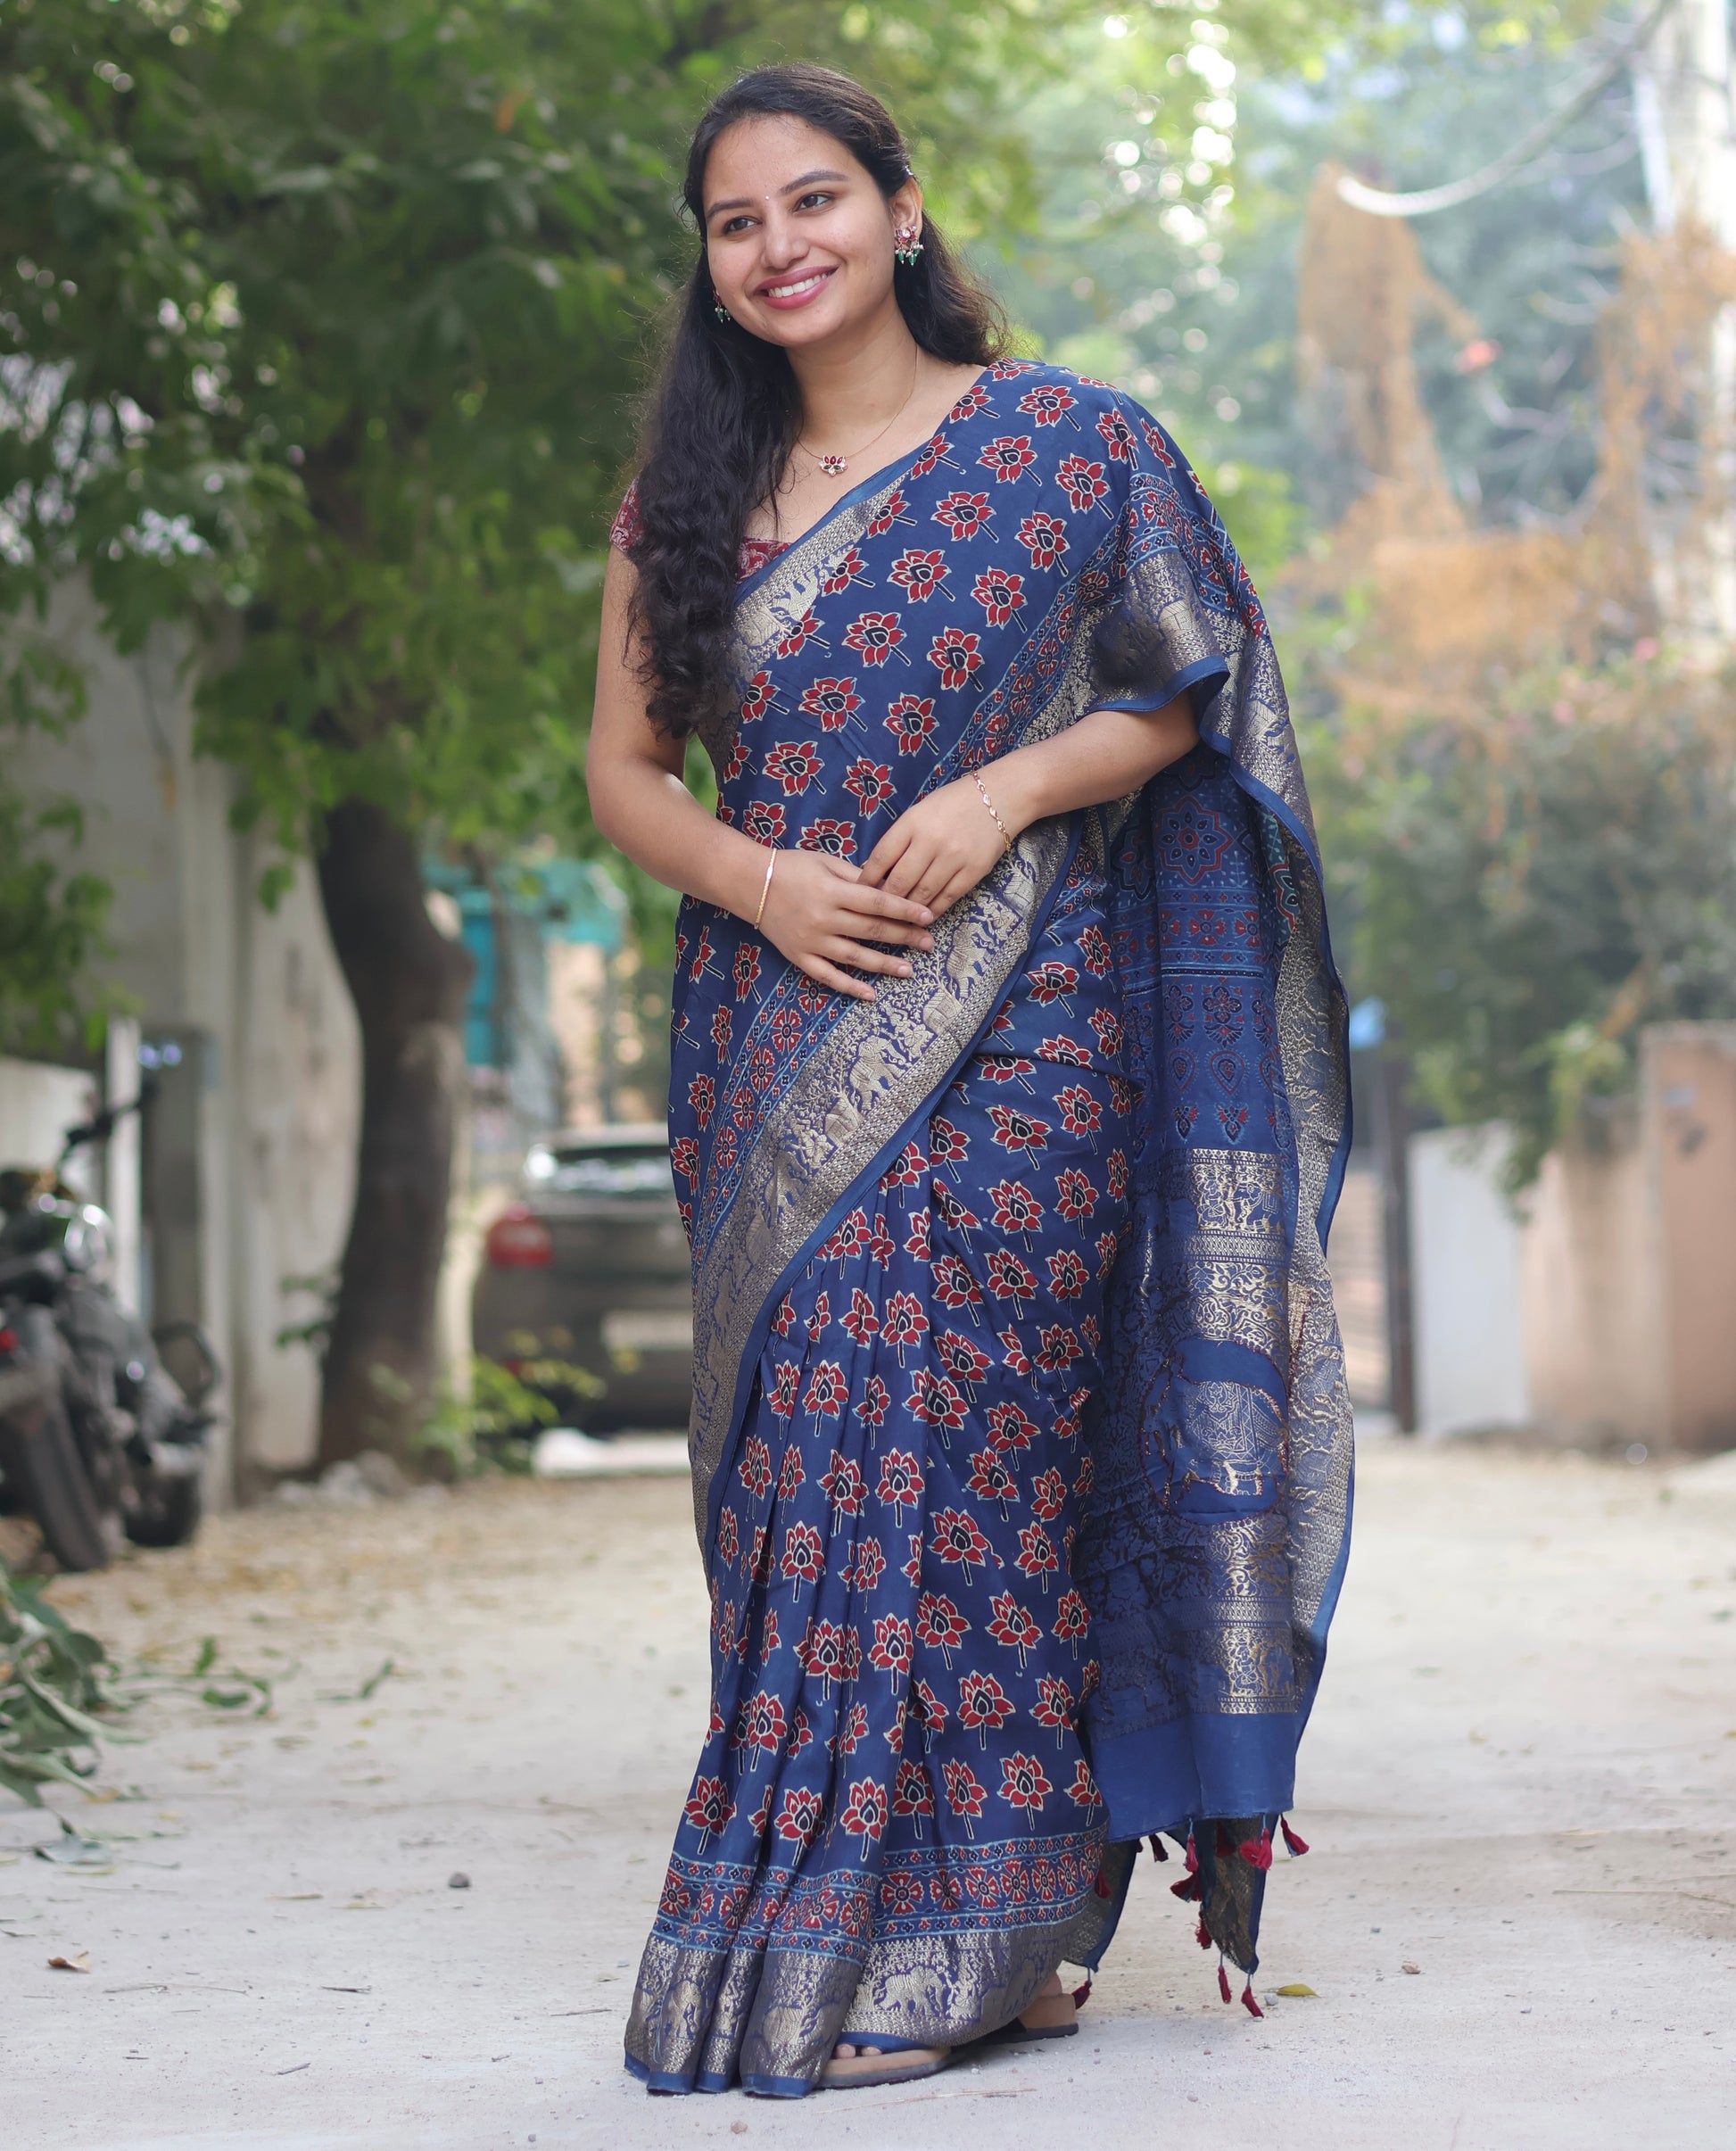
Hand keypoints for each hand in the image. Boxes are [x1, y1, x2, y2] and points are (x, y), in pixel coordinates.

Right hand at [757, 848, 934, 1001]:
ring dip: (883, 965)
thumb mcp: (826, 862)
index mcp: (832, 891)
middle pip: (871, 930)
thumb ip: (857, 876)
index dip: (905, 910)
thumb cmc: (791, 867)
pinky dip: (849, 987)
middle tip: (928, 944)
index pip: (877, 903)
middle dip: (903, 937)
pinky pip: (827, 976)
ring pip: (854, 957)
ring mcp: (811, 941)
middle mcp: (824, 919)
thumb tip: (889, 887)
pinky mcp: (799, 957)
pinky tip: (870, 994)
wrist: (749, 884)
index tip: (928, 917)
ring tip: (908, 970)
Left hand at [858, 775, 1010, 914]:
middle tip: (877, 910)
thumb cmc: (953, 803)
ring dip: (907, 909)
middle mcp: (931, 841)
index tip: (860, 891)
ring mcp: (954, 858)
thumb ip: (899, 839)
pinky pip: (947, 898)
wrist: (1000, 797)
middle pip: (899, 882)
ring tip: (898, 917)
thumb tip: (874, 870)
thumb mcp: (919, 811)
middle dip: (885, 900)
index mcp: (913, 822)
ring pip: (922, 895)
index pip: (880, 857)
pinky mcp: (973, 871)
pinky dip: (932, 910)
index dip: (867, 879)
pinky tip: (924, 915)